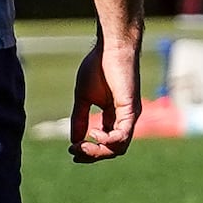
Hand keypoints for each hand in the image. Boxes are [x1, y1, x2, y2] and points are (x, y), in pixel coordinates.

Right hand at [66, 30, 142, 161]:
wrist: (110, 48)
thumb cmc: (98, 66)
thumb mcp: (84, 98)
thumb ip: (80, 118)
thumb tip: (74, 140)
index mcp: (114, 116)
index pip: (106, 143)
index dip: (89, 150)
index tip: (72, 149)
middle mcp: (125, 119)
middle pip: (112, 150)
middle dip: (92, 154)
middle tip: (75, 151)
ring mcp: (130, 116)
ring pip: (119, 148)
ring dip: (98, 151)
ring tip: (82, 145)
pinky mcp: (130, 110)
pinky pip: (123, 136)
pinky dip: (108, 140)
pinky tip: (94, 133)